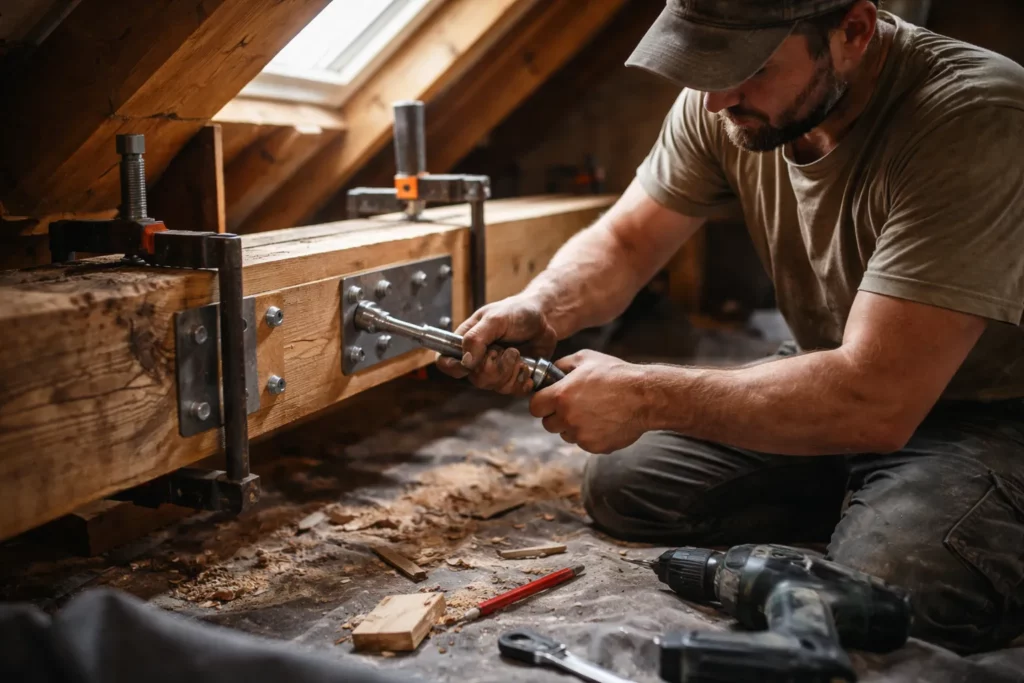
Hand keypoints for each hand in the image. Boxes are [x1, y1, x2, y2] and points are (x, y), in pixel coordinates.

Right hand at [436, 295, 556, 394]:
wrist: (544, 317)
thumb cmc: (517, 311)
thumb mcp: (495, 318)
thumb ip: (476, 338)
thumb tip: (465, 361)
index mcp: (466, 342)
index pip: (446, 362)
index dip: (455, 367)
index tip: (471, 363)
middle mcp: (478, 359)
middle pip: (476, 379)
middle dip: (495, 368)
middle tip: (508, 350)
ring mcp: (496, 370)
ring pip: (495, 387)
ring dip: (512, 371)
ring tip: (518, 354)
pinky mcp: (513, 377)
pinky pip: (512, 391)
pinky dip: (523, 380)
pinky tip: (527, 367)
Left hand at [529, 350, 650, 453]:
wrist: (644, 396)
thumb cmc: (616, 374)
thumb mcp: (586, 359)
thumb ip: (562, 365)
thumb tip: (550, 372)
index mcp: (561, 396)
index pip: (534, 407)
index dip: (541, 403)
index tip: (550, 400)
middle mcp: (567, 418)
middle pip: (548, 424)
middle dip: (557, 415)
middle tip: (573, 405)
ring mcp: (581, 435)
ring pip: (566, 434)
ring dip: (573, 426)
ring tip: (593, 411)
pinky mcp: (595, 447)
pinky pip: (584, 443)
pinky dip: (590, 435)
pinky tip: (604, 421)